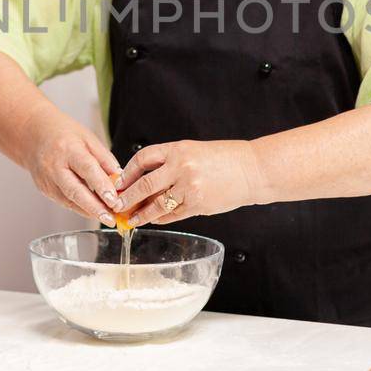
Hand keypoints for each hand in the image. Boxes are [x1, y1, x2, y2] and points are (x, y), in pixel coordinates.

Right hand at [23, 109, 123, 223]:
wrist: (34, 136)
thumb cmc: (64, 134)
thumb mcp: (88, 138)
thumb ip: (105, 158)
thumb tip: (120, 178)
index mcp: (67, 149)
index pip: (86, 169)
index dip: (101, 186)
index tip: (114, 200)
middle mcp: (54, 166)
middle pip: (75, 191)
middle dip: (94, 208)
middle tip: (111, 219)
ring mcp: (47, 180)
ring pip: (70, 201)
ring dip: (90, 211)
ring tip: (108, 218)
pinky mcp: (45, 190)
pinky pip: (65, 202)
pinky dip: (80, 208)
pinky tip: (94, 211)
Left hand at [112, 139, 266, 226]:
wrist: (253, 171)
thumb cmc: (225, 159)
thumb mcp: (194, 151)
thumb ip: (171, 162)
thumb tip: (145, 178)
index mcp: (178, 149)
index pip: (143, 158)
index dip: (128, 171)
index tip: (119, 181)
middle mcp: (181, 167)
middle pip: (144, 185)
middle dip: (128, 197)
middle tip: (116, 205)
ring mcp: (189, 188)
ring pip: (156, 205)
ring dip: (141, 214)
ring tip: (130, 220)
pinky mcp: (198, 205)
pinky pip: (172, 214)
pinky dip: (161, 218)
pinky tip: (154, 220)